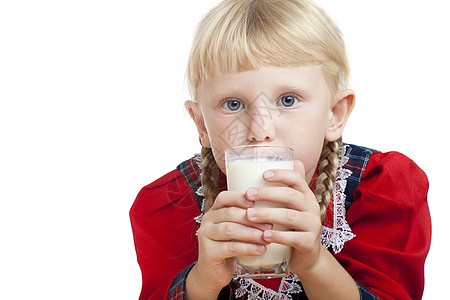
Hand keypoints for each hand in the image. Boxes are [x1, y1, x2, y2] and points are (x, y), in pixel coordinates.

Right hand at [188, 190, 270, 296]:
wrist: (212, 273)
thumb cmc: (228, 247)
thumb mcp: (234, 230)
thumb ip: (244, 219)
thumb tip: (270, 212)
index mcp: (213, 211)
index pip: (224, 198)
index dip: (239, 197)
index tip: (256, 202)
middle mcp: (207, 221)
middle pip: (229, 213)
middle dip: (252, 219)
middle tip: (270, 225)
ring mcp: (205, 236)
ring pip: (230, 230)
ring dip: (251, 233)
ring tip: (267, 238)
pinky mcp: (209, 252)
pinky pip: (231, 247)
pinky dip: (248, 248)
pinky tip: (260, 250)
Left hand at [243, 160, 322, 275]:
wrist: (307, 255)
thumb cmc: (292, 226)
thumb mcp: (289, 206)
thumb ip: (281, 189)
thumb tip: (264, 167)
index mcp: (305, 195)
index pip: (296, 178)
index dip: (281, 174)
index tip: (263, 174)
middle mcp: (311, 207)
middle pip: (290, 195)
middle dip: (267, 194)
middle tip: (248, 194)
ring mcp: (312, 225)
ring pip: (289, 216)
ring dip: (267, 214)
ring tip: (249, 215)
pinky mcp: (309, 243)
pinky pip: (294, 238)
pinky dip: (278, 236)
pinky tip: (264, 235)